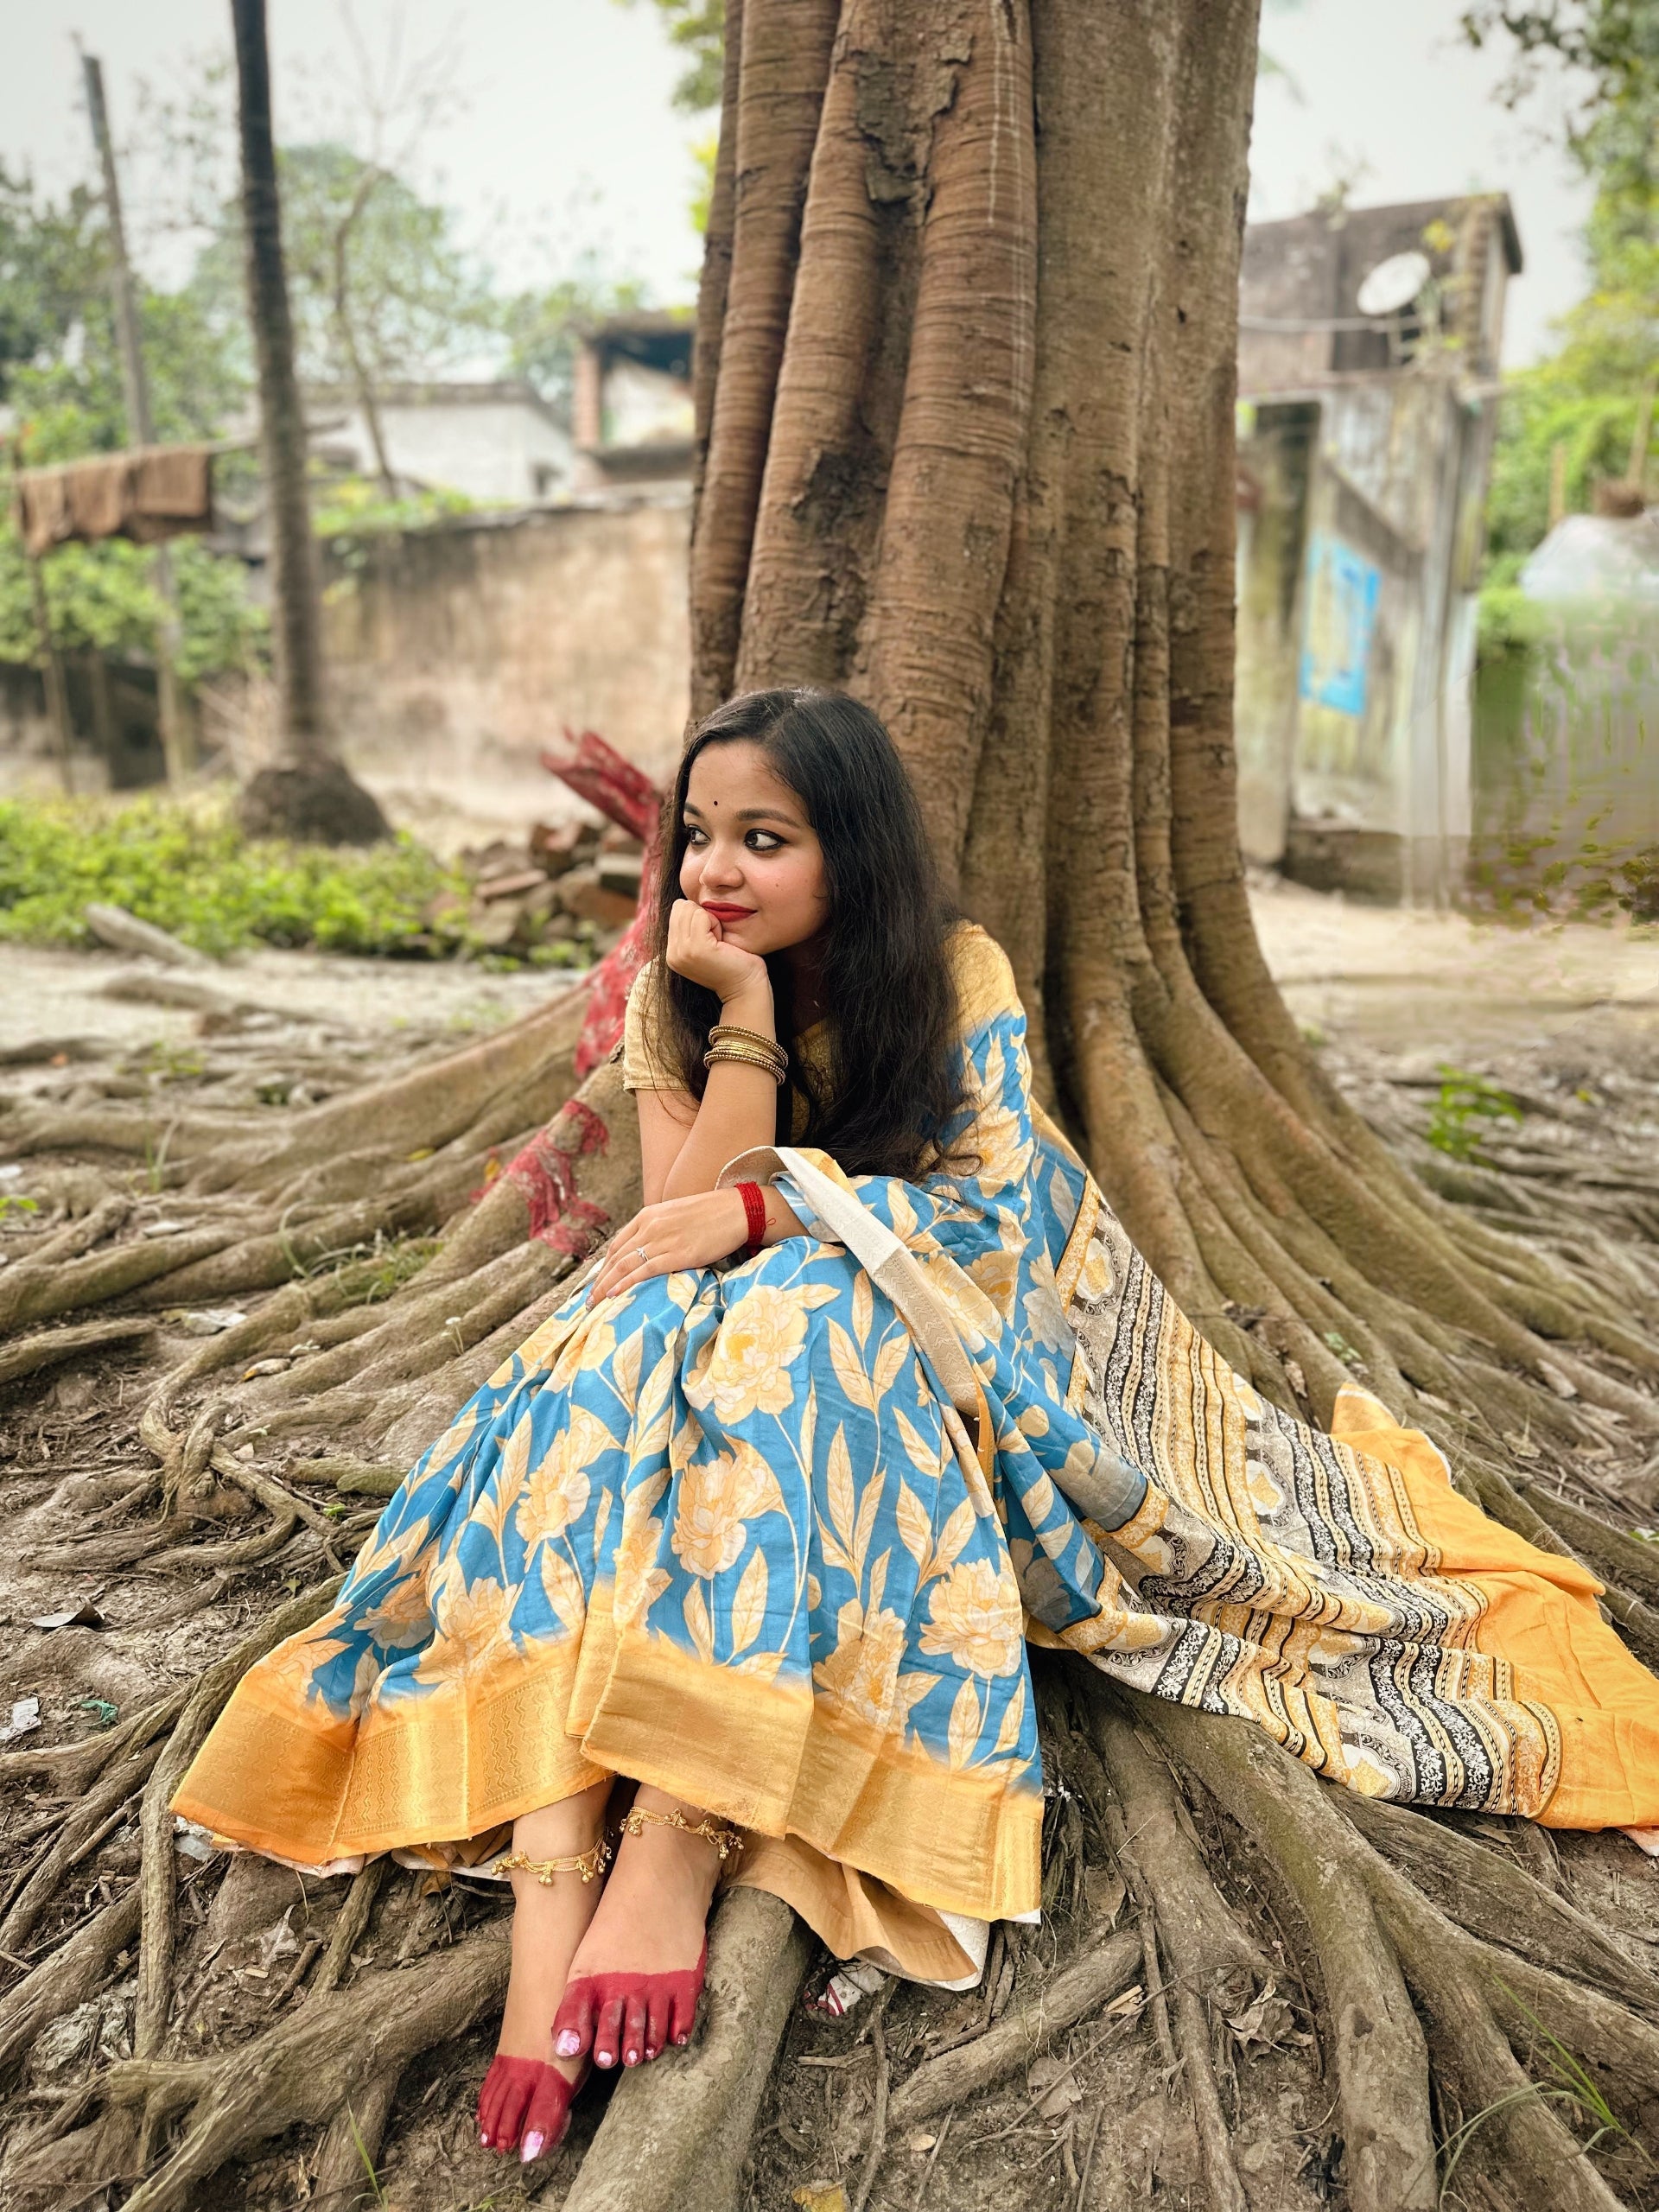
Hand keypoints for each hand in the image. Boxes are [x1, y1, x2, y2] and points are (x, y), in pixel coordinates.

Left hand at [586, 1189, 751, 1304]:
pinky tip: (614, 1295)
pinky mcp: (677, 1254)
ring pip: (624, 1266)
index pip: (617, 1245)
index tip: (596, 1282)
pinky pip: (644, 1271)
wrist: (736, 1210)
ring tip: (594, 1303)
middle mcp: (650, 1227)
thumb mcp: (675, 1215)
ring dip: (606, 1286)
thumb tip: (648, 1250)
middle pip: (616, 1258)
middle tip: (588, 1300)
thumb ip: (657, 1230)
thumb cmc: (710, 1214)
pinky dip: (626, 1283)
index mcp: (647, 1216)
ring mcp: (662, 1240)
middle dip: (599, 1280)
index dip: (604, 1266)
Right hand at [665, 898, 770, 1007]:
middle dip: (703, 917)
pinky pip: (701, 915)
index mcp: (672, 953)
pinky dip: (716, 924)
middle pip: (681, 907)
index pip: (676, 911)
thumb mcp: (704, 945)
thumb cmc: (734, 963)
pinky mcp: (696, 948)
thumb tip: (684, 902)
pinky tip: (722, 943)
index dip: (698, 918)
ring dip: (710, 921)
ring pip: (690, 909)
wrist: (746, 988)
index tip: (711, 940)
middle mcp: (672, 954)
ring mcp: (682, 952)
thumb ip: (691, 929)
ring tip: (719, 943)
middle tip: (717, 941)